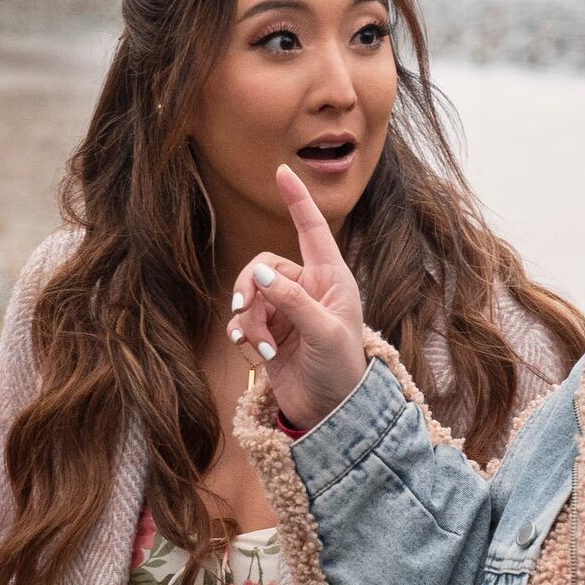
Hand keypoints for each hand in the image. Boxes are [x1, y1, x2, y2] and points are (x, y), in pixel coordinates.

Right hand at [225, 163, 369, 430]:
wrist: (330, 412)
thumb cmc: (341, 370)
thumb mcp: (323, 333)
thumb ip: (292, 301)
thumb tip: (260, 276)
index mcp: (331, 278)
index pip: (312, 229)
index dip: (297, 200)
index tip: (282, 171)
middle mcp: (308, 288)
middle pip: (263, 266)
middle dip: (249, 287)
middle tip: (245, 311)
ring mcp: (287, 310)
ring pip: (251, 294)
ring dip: (248, 317)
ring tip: (256, 343)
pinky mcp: (270, 333)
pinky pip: (245, 318)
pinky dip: (244, 332)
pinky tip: (252, 351)